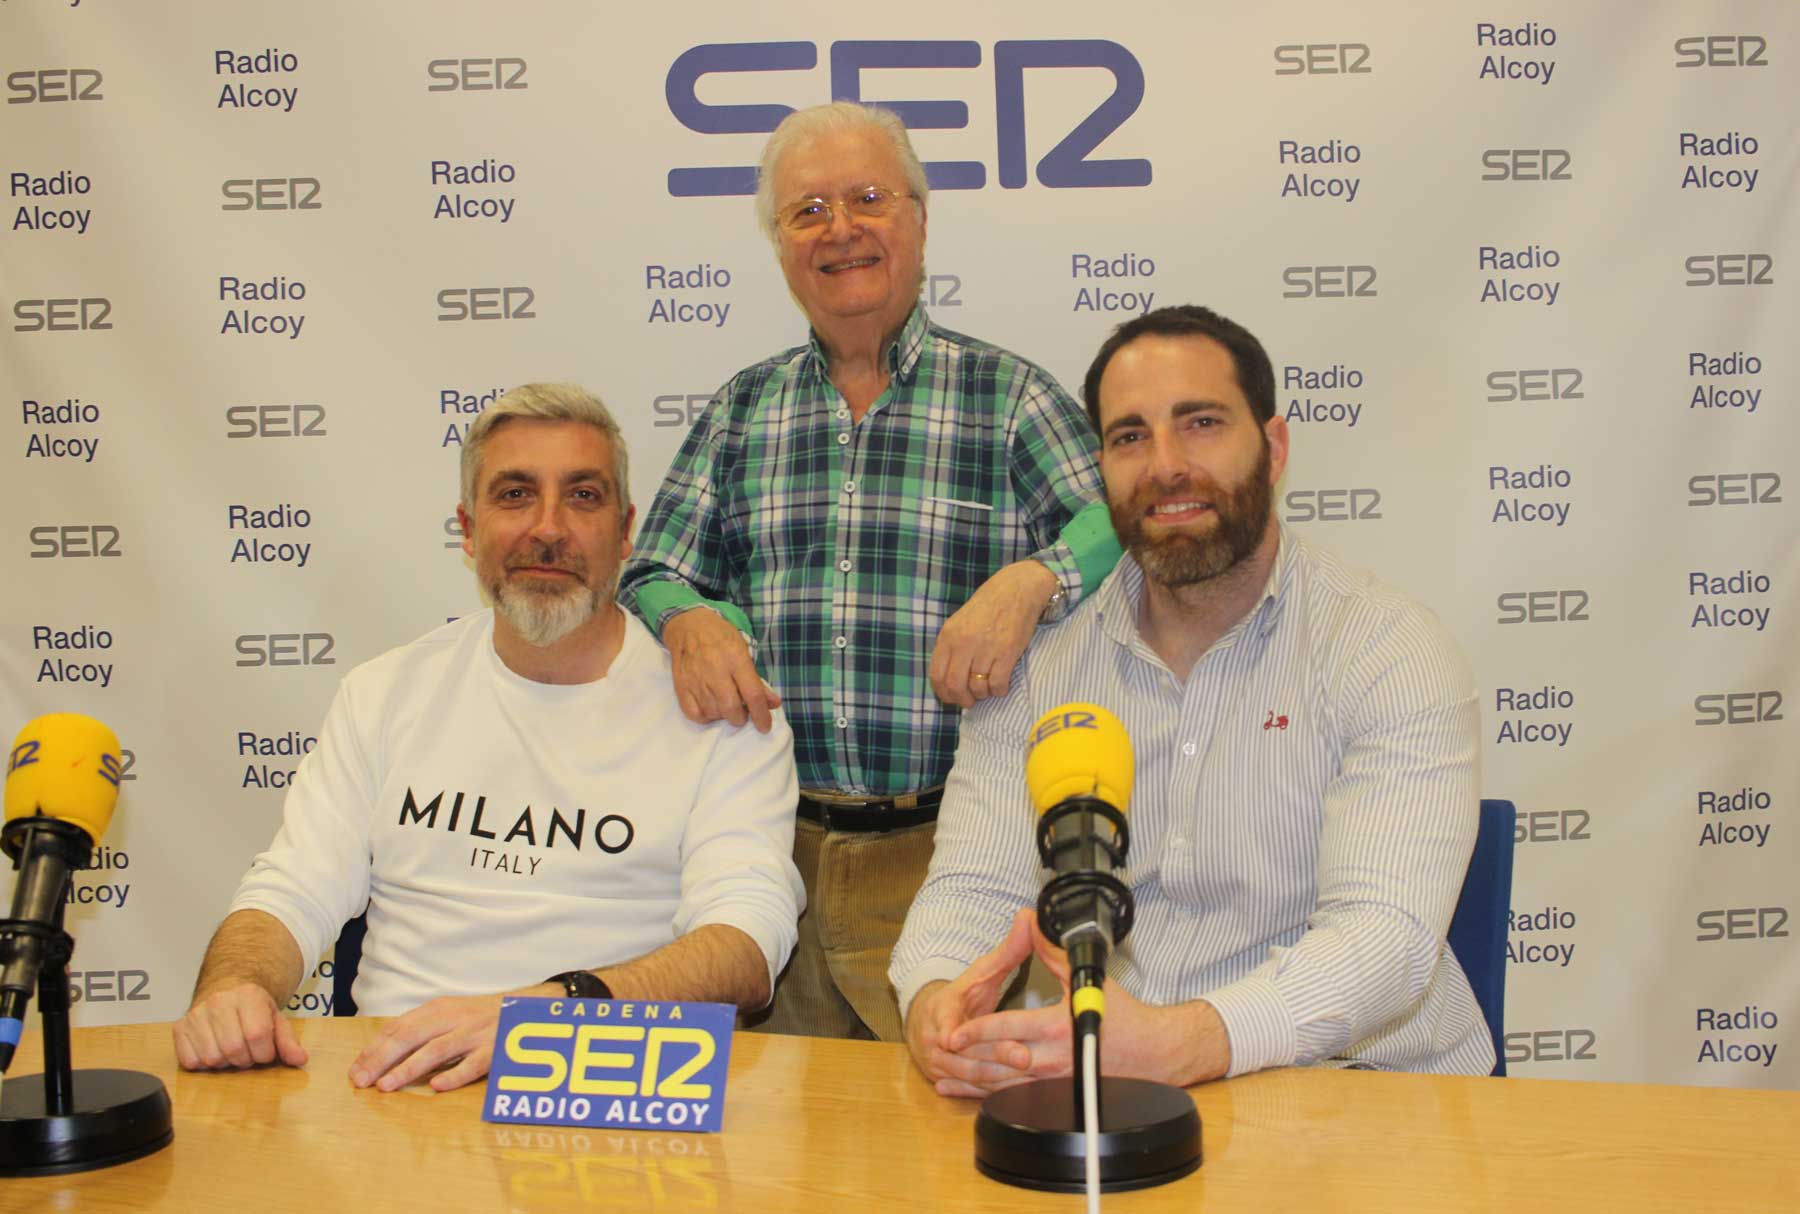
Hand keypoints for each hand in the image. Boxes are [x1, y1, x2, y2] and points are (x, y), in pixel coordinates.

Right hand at [173, 982, 308, 1070]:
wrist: (226, 988)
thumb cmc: (253, 1007)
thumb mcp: (275, 1018)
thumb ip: (288, 1041)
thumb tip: (300, 1060)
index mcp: (248, 995)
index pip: (257, 1036)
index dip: (264, 1053)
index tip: (265, 1051)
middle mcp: (218, 1001)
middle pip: (233, 1049)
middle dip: (246, 1059)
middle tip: (248, 1051)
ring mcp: (196, 1014)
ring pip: (211, 1058)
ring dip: (225, 1063)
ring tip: (231, 1049)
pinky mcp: (179, 1027)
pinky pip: (190, 1061)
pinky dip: (203, 1063)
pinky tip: (213, 1049)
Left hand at [349, 993, 520, 1092]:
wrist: (525, 1009)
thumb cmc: (479, 1018)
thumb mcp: (448, 1014)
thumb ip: (420, 1029)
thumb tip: (380, 1052)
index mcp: (438, 1009)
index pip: (398, 1027)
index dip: (374, 1048)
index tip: (355, 1069)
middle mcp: (453, 1018)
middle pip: (411, 1036)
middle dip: (382, 1058)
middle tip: (360, 1081)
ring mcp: (474, 1034)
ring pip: (437, 1050)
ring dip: (409, 1068)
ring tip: (386, 1086)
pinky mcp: (495, 1050)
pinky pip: (473, 1064)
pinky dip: (454, 1075)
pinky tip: (436, 1086)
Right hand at [663, 607, 780, 731]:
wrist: (689, 626)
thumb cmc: (721, 638)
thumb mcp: (745, 651)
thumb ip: (757, 680)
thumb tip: (773, 704)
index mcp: (736, 658)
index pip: (752, 693)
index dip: (761, 714)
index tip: (765, 727)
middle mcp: (715, 669)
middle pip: (731, 708)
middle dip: (741, 718)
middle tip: (742, 713)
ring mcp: (695, 679)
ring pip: (713, 713)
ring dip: (724, 716)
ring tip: (726, 705)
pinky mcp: (681, 686)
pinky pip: (694, 714)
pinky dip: (706, 717)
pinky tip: (711, 708)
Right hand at [905, 908, 1039, 1097]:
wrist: (929, 1022)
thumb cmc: (960, 998)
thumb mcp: (981, 972)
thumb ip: (1008, 950)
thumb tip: (1030, 917)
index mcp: (942, 1010)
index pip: (944, 1020)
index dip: (949, 1028)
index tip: (952, 1037)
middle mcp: (936, 1039)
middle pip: (965, 1051)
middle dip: (993, 1054)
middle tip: (1023, 1055)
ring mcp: (940, 1063)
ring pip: (969, 1074)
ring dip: (996, 1077)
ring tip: (1025, 1073)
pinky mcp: (948, 1081)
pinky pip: (971, 1089)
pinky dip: (990, 1091)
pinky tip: (1014, 1095)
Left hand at [930, 561, 1057, 707]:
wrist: (1017, 589)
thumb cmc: (989, 605)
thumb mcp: (960, 621)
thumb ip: (952, 647)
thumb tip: (949, 678)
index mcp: (949, 636)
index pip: (937, 675)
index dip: (943, 692)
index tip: (951, 697)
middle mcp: (964, 643)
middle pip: (955, 686)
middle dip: (962, 699)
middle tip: (970, 701)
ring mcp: (985, 649)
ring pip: (977, 688)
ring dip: (983, 694)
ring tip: (988, 688)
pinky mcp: (1007, 653)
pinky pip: (997, 684)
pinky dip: (999, 691)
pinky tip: (1001, 684)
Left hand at [948, 919, 1230, 1091]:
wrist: (1151, 1052)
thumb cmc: (1121, 1015)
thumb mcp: (1084, 979)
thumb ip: (1052, 952)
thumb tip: (1031, 922)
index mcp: (1056, 1028)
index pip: (1008, 1030)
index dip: (977, 1032)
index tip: (953, 1031)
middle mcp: (1053, 1058)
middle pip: (999, 1061)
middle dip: (965, 1058)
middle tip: (937, 1051)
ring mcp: (1054, 1080)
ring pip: (1004, 1085)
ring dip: (971, 1081)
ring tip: (943, 1073)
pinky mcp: (1056, 1092)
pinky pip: (1016, 1097)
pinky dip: (987, 1096)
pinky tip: (968, 1092)